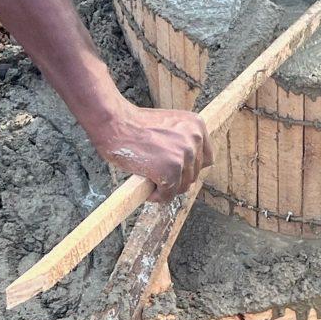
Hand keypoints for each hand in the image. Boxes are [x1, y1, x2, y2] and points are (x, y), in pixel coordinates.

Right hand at [90, 101, 213, 201]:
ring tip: (151, 181)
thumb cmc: (135, 124)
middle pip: (194, 174)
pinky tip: (147, 190)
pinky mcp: (170, 171)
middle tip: (158, 176)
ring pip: (182, 186)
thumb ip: (182, 140)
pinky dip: (157, 196)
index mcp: (197, 126)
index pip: (206, 158)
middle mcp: (194, 139)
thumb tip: (188, 167)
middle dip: (177, 179)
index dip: (190, 167)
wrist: (115, 122)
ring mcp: (183, 156)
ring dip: (167, 188)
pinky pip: (168, 195)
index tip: (177, 170)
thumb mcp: (170, 124)